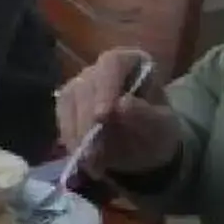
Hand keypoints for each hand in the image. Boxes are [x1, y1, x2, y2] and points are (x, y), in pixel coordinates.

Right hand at [54, 47, 182, 178]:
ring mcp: (82, 84)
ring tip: (92, 162)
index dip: (106, 87)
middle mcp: (102, 68)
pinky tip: (83, 158)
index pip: (113, 64)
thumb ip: (145, 115)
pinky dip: (70, 140)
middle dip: (87, 119)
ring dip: (77, 133)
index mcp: (131, 62)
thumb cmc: (157, 132)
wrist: (145, 151)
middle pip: (86, 85)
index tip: (103, 116)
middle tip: (93, 149)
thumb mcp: (161, 127)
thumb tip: (120, 105)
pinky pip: (62, 119)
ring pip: (68, 101)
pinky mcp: (67, 105)